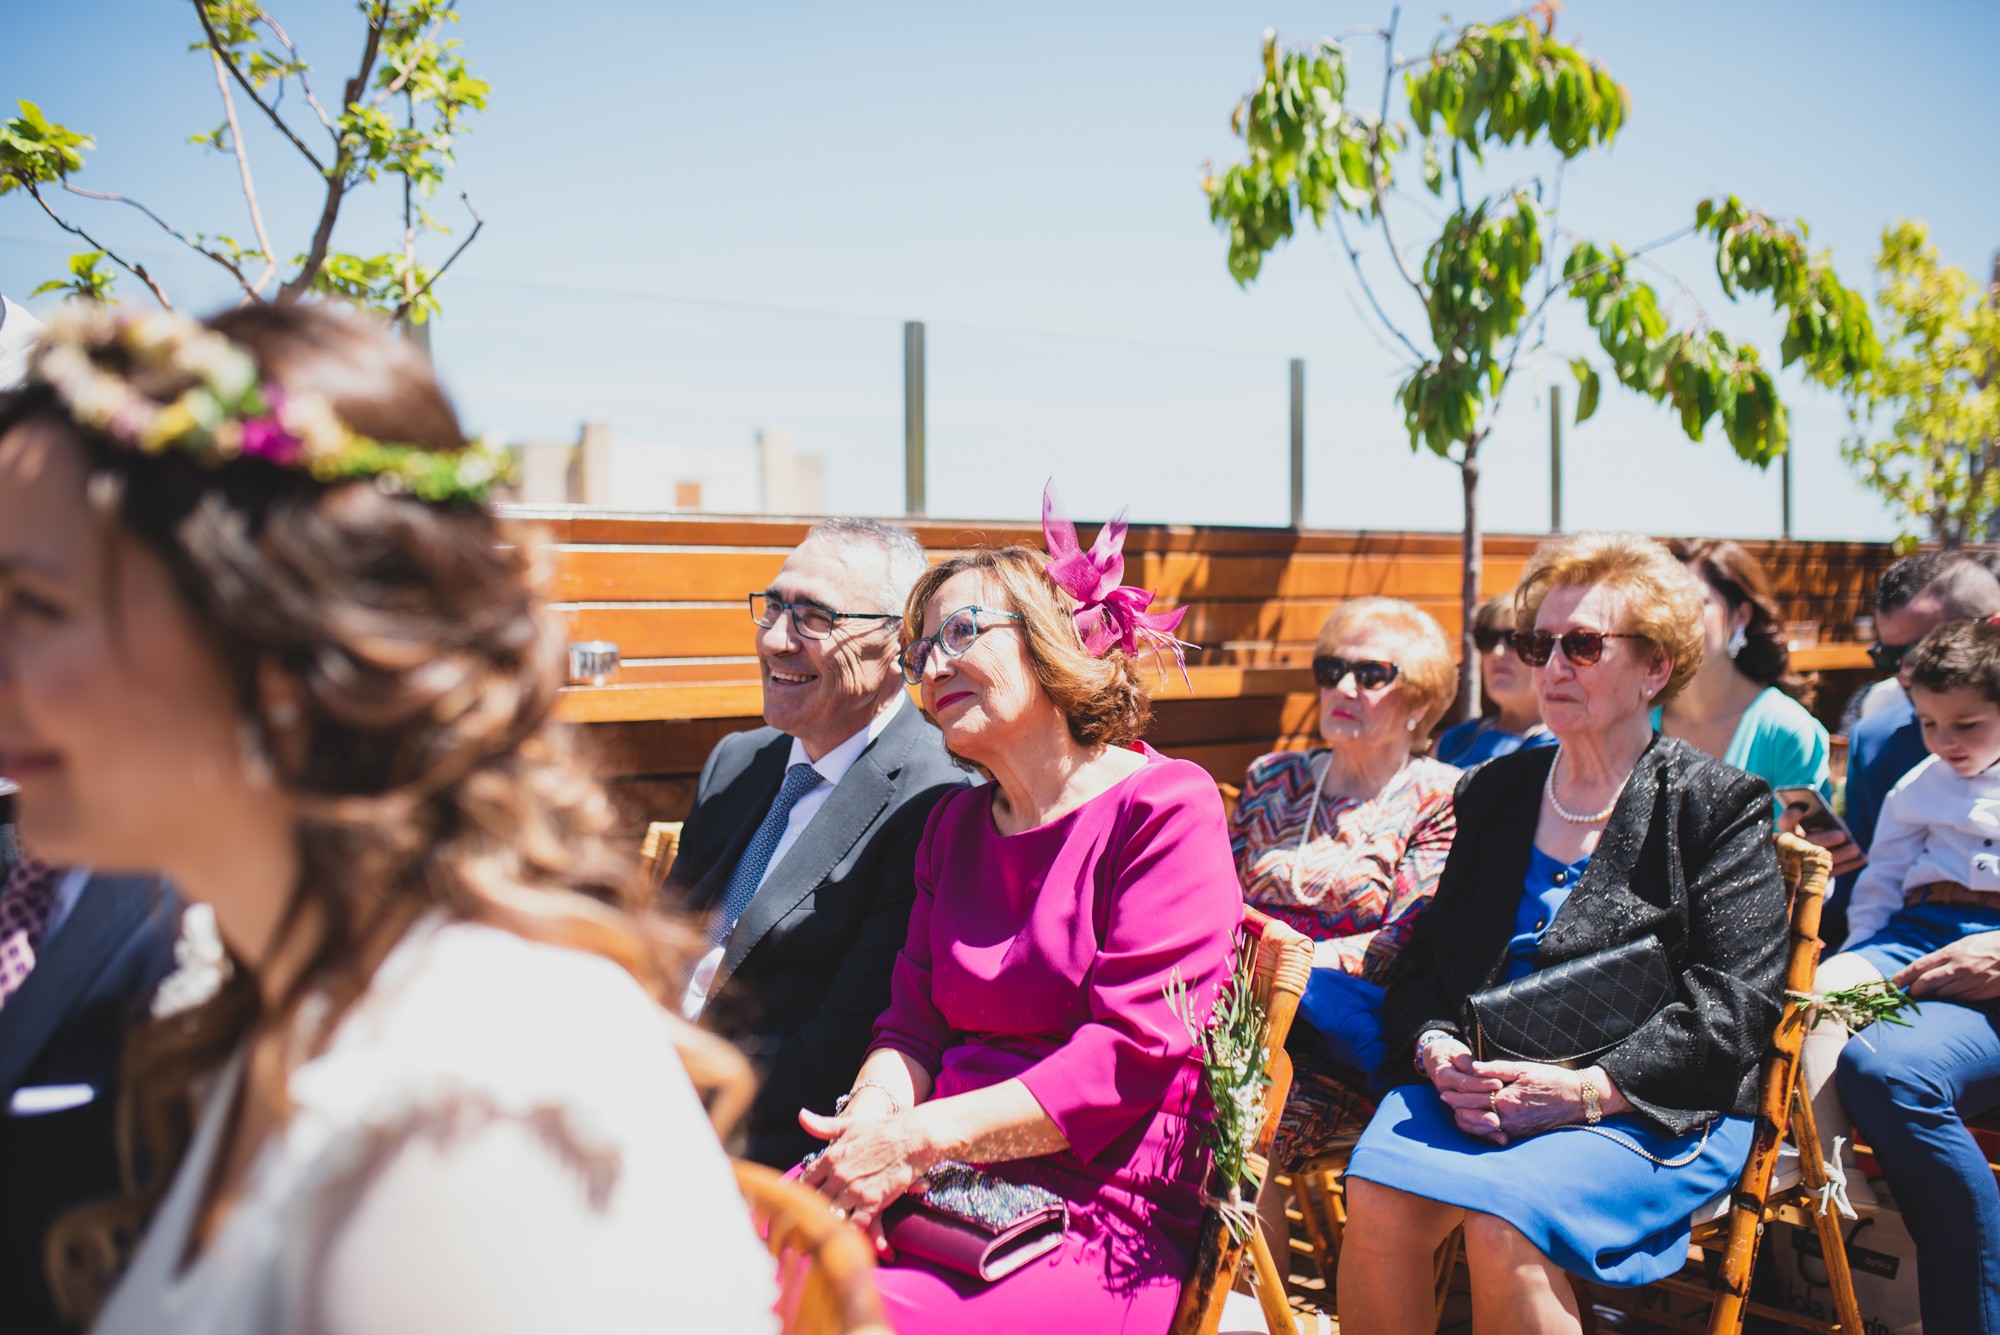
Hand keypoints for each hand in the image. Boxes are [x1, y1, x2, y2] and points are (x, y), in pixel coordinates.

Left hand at [797, 1106, 936, 1248]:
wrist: (913, 1137)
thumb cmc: (881, 1129)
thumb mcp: (849, 1125)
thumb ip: (823, 1126)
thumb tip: (801, 1116)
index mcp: (830, 1157)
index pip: (805, 1181)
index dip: (801, 1193)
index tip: (801, 1200)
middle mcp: (838, 1175)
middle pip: (816, 1201)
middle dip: (813, 1211)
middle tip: (807, 1223)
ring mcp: (855, 1190)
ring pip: (832, 1215)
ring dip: (830, 1223)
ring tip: (823, 1234)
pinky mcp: (873, 1202)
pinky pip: (854, 1225)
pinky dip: (849, 1232)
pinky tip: (846, 1238)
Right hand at [1423, 1039, 1506, 1142]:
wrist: (1436, 1058)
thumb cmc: (1449, 1053)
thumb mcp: (1457, 1053)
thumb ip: (1468, 1063)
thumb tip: (1478, 1070)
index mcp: (1444, 1077)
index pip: (1464, 1083)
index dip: (1481, 1084)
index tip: (1498, 1083)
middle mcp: (1447, 1094)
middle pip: (1464, 1107)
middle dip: (1482, 1113)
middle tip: (1498, 1119)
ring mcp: (1453, 1104)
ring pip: (1466, 1119)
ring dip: (1483, 1128)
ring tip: (1500, 1132)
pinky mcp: (1460, 1110)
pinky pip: (1471, 1124)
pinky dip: (1485, 1133)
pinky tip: (1500, 1138)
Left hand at [1441, 1061, 1624, 1142]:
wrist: (1576, 1099)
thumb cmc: (1549, 1079)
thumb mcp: (1521, 1068)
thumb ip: (1494, 1070)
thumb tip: (1471, 1067)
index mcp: (1506, 1101)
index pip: (1472, 1100)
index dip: (1456, 1096)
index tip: (1443, 1092)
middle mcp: (1509, 1119)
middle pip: (1473, 1118)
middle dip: (1458, 1109)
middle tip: (1446, 1100)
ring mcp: (1516, 1130)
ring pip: (1483, 1130)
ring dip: (1469, 1121)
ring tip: (1459, 1111)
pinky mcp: (1522, 1135)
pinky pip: (1497, 1135)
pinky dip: (1484, 1129)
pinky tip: (1478, 1121)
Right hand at [1776, 808, 1864, 877]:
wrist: (1811, 863)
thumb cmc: (1816, 835)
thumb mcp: (1814, 825)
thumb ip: (1822, 820)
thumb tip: (1839, 822)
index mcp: (1787, 834)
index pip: (1784, 825)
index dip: (1789, 818)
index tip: (1798, 811)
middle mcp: (1789, 850)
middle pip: (1802, 845)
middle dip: (1823, 839)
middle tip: (1841, 835)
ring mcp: (1800, 868)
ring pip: (1818, 861)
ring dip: (1839, 854)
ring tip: (1855, 849)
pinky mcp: (1814, 880)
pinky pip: (1831, 874)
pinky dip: (1848, 866)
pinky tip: (1862, 859)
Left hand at [1893, 932, 1999, 1002]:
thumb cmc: (1988, 946)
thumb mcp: (1963, 945)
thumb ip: (1944, 957)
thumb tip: (1924, 970)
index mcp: (1951, 953)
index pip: (1918, 966)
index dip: (1901, 978)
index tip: (1889, 986)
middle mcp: (1957, 968)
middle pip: (1925, 984)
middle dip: (1914, 992)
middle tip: (1907, 996)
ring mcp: (1969, 982)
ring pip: (1941, 995)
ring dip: (1931, 998)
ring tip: (1927, 998)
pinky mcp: (1980, 994)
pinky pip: (1958, 1000)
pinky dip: (1950, 1001)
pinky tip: (1948, 998)